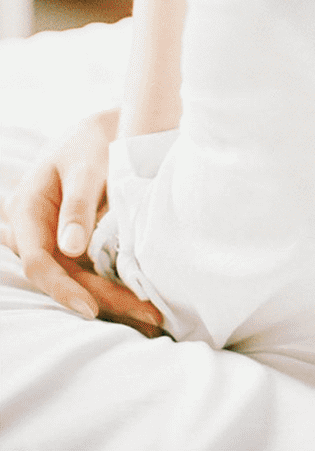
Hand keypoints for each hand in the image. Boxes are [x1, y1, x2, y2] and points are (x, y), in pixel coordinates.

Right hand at [2, 111, 164, 336]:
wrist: (105, 130)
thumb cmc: (91, 141)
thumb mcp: (86, 165)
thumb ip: (78, 204)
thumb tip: (71, 249)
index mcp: (25, 209)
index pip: (38, 261)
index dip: (62, 289)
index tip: (91, 309)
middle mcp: (32, 232)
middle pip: (62, 277)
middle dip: (102, 300)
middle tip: (147, 318)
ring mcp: (53, 241)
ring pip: (77, 280)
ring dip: (112, 300)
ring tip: (152, 320)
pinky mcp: (74, 246)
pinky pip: (89, 273)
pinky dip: (114, 287)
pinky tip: (142, 304)